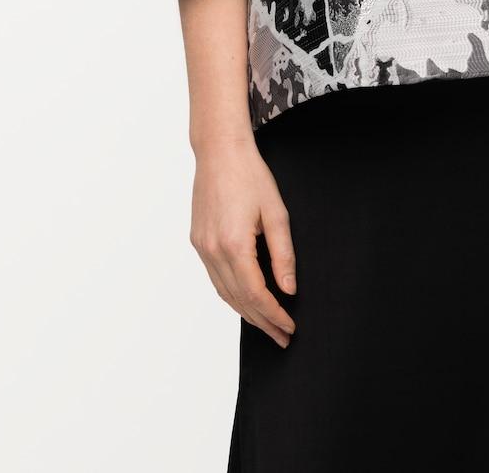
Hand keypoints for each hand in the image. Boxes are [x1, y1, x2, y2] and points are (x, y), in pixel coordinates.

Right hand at [189, 133, 297, 346]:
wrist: (219, 151)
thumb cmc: (251, 176)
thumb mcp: (276, 212)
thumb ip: (283, 254)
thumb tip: (289, 289)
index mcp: (234, 245)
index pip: (256, 294)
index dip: (274, 314)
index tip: (290, 327)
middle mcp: (213, 251)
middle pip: (239, 300)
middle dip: (262, 322)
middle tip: (282, 337)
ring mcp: (202, 248)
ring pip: (224, 293)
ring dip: (246, 313)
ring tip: (267, 326)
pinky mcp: (198, 242)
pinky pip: (215, 278)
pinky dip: (232, 295)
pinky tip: (246, 300)